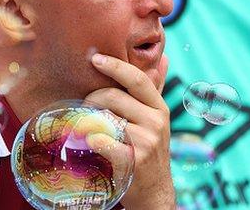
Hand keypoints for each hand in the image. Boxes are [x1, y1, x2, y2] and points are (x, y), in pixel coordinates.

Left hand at [85, 53, 174, 208]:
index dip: (115, 66)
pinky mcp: (133, 160)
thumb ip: (154, 90)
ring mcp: (146, 141)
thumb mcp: (156, 119)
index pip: (137, 79)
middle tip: (86, 107)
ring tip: (88, 126)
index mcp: (159, 108)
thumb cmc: (148, 150)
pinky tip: (90, 143)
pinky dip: (91, 140)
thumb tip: (164, 58)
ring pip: (105, 118)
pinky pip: (101, 140)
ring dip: (89, 120)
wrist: (154, 191)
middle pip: (113, 97)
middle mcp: (156, 122)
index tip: (95, 58)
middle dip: (92, 99)